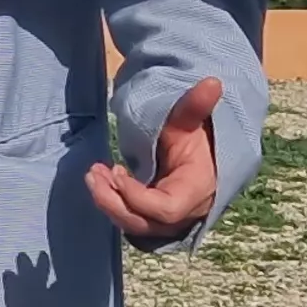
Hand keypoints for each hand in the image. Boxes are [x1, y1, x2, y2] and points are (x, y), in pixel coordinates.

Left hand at [90, 77, 225, 244]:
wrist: (204, 154)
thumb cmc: (198, 137)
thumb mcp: (192, 121)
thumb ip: (196, 106)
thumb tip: (212, 81)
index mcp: (196, 192)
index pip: (166, 209)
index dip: (139, 197)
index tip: (118, 171)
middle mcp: (183, 214)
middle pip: (144, 224)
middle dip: (114, 203)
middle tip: (93, 175)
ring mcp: (168, 221)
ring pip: (134, 224)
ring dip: (109, 202)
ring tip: (93, 174)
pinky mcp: (153, 219)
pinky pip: (131, 218)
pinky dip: (113, 203)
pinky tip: (101, 179)